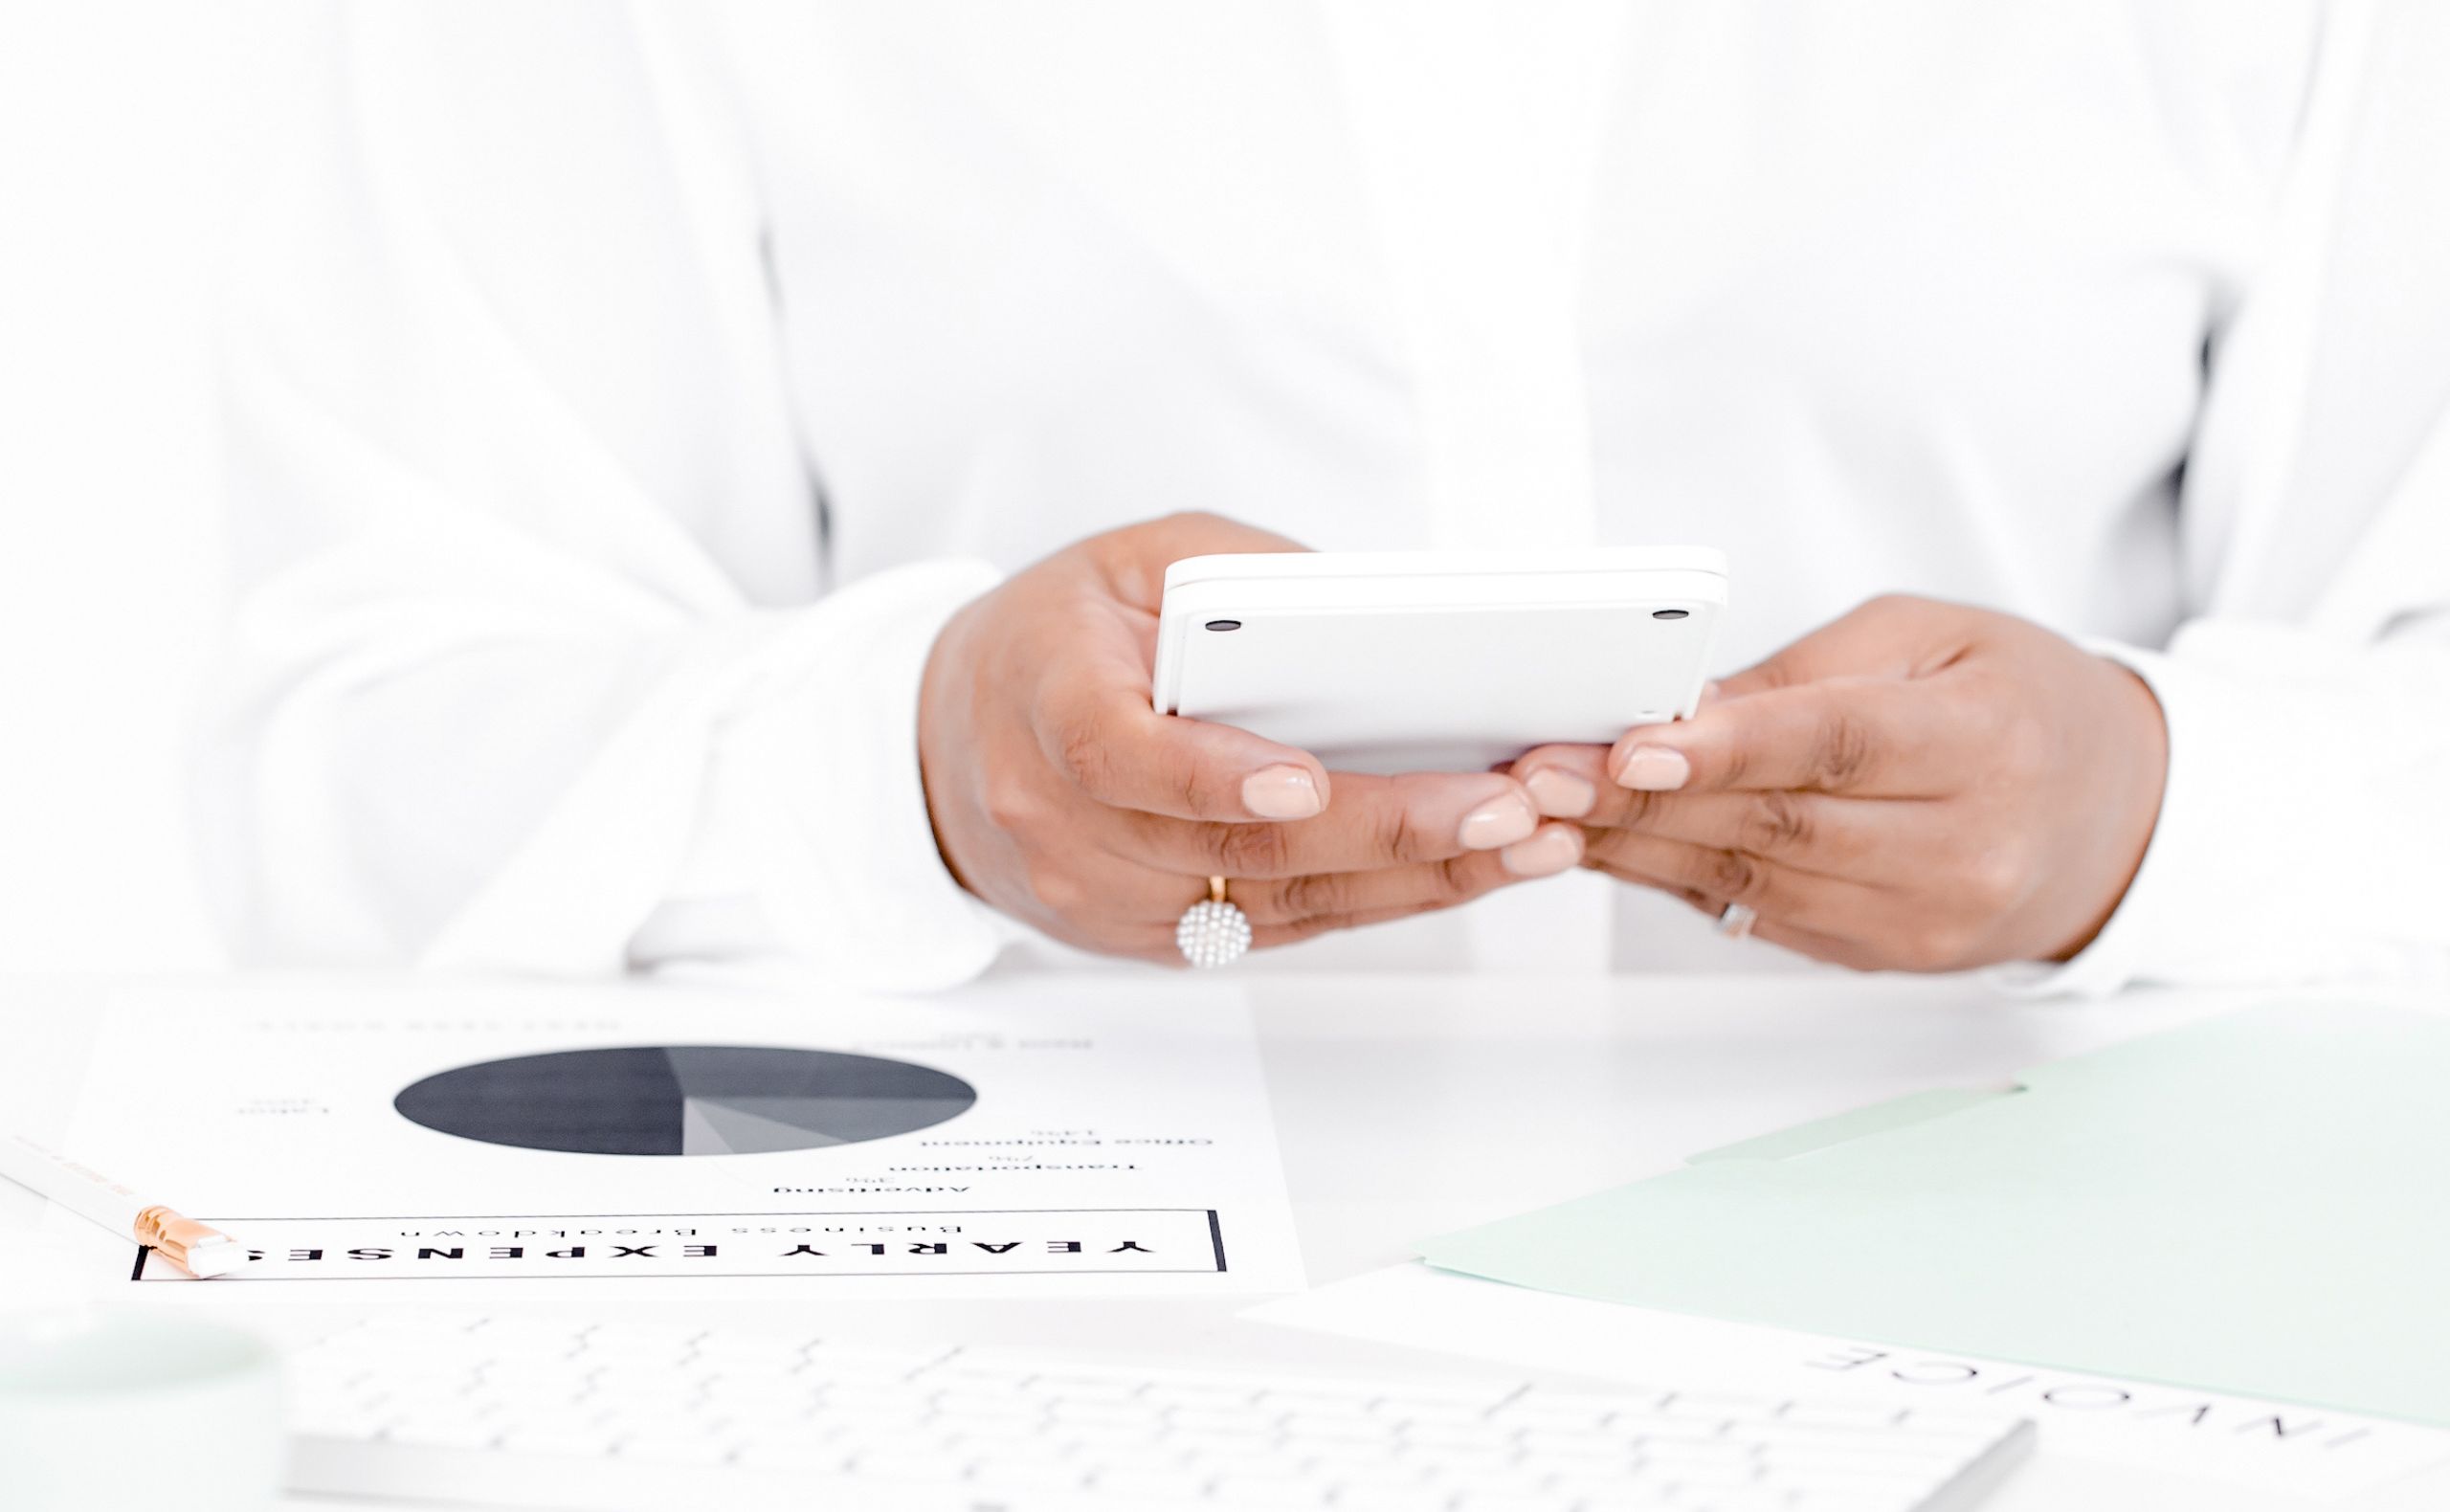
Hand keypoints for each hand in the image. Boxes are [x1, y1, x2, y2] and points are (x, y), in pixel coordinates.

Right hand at [919, 513, 1582, 961]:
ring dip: (1410, 879)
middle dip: (1384, 829)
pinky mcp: (1147, 939)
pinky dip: (1376, 900)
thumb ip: (1237, 574)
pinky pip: (1275, 930)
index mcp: (1048, 703)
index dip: (1214, 776)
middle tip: (1499, 807)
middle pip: (1231, 848)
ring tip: (1523, 842)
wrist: (952, 742)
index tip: (1302, 781)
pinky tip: (1463, 871)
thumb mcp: (1133, 558)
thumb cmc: (1057, 638)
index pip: (1120, 755)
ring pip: (1272, 904)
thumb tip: (1368, 610)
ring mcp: (1103, 894)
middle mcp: (1064, 821)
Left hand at [1511, 595, 2167, 970]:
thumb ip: (1803, 676)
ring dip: (1634, 846)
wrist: (2112, 815)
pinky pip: (1756, 912)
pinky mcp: (1879, 954)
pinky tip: (1607, 846)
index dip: (1726, 750)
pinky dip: (1672, 877)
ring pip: (1751, 879)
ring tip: (1546, 809)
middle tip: (1540, 774)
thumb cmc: (2019, 703)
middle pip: (1777, 824)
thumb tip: (1675, 702)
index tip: (1631, 744)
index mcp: (1986, 742)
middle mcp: (1962, 845)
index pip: (1838, 747)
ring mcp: (1920, 916)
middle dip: (1641, 801)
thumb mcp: (1929, 638)